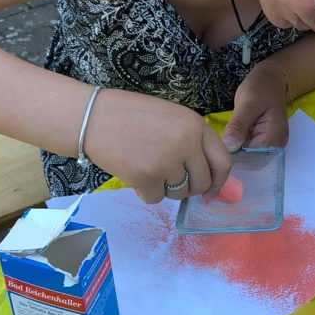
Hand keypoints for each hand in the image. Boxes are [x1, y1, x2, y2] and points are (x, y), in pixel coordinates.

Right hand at [85, 89, 231, 204]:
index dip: (219, 182)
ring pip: (179, 193)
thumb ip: (192, 142)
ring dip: (164, 188)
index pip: (223, 162)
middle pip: (201, 183)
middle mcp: (186, 143)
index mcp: (196, 125)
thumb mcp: (171, 118)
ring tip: (146, 167)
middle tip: (168, 180)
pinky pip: (155, 199)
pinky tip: (132, 172)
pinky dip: (144, 192)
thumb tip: (207, 178)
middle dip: (188, 188)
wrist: (92, 117)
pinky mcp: (147, 177)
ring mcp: (167, 161)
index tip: (210, 193)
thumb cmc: (130, 115)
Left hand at [222, 62, 288, 151]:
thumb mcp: (247, 103)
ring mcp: (270, 144)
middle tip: (217, 148)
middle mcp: (276, 145)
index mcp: (275, 137)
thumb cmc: (260, 88)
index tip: (219, 152)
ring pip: (251, 157)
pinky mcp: (262, 140)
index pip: (255, 159)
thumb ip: (238, 126)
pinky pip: (250, 150)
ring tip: (221, 145)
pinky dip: (239, 147)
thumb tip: (229, 148)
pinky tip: (229, 141)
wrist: (270, 79)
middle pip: (254, 161)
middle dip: (236, 157)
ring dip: (237, 152)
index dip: (237, 159)